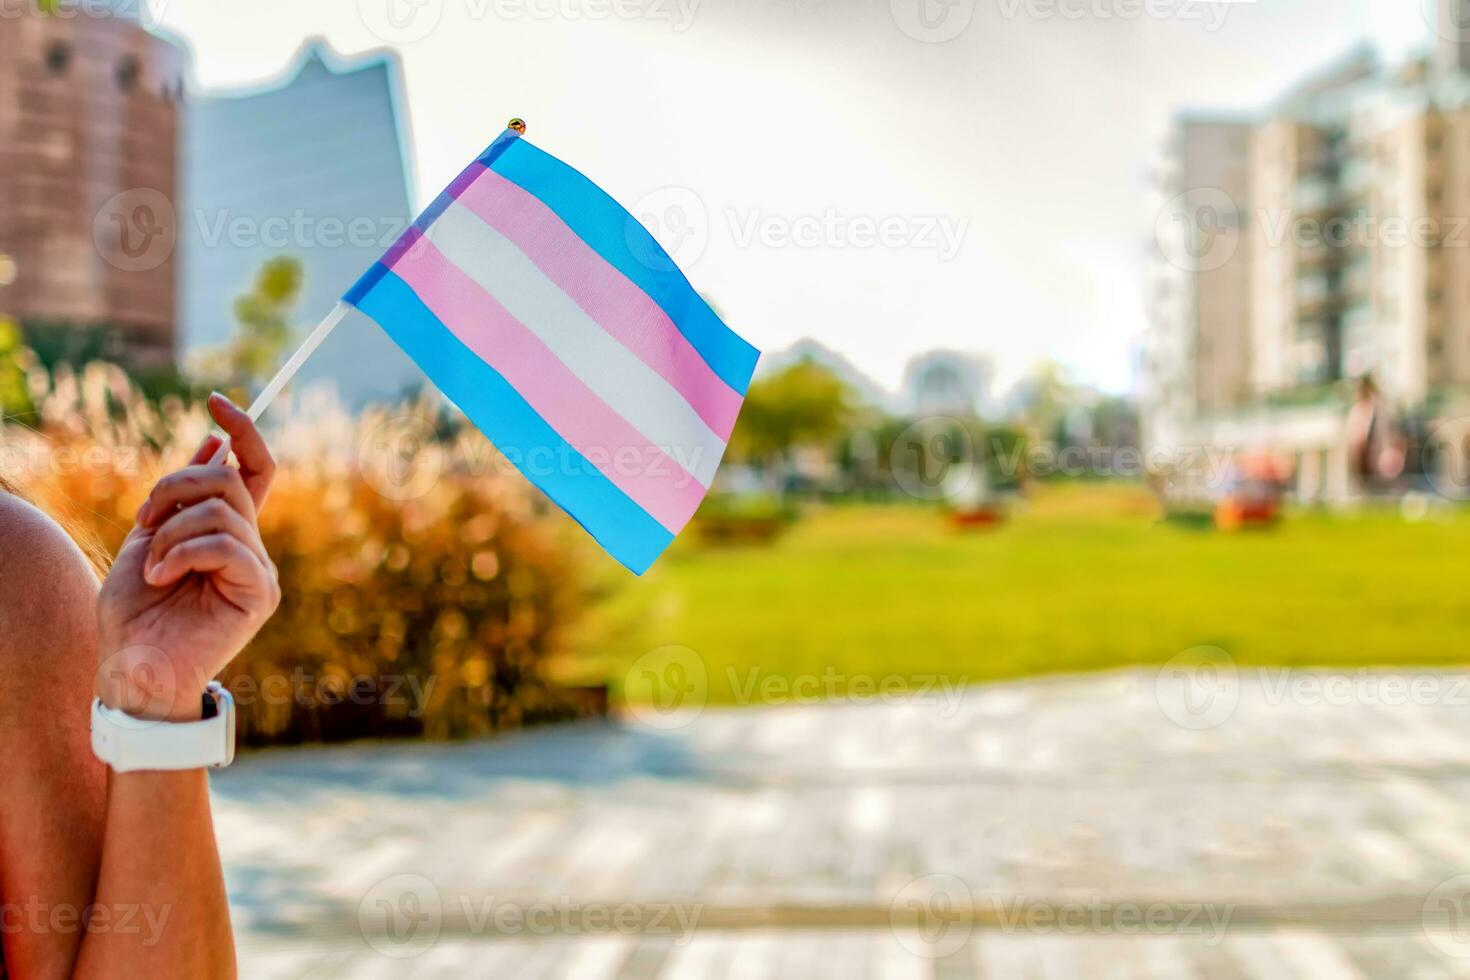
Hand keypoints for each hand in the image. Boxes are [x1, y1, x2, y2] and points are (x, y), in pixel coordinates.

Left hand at [96, 394, 280, 721]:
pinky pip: (226, 546)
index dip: (242, 430)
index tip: (214, 400)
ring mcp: (258, 570)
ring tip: (152, 565)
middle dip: (177, 484)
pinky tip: (161, 577)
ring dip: (171, 530)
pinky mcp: (258, 593)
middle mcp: (251, 546)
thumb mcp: (149, 536)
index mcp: (229, 532)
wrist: (133, 667)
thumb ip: (181, 497)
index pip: (254, 468)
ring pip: (223, 511)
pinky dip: (183, 554)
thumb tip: (213, 443)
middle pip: (233, 480)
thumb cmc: (135, 612)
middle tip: (143, 516)